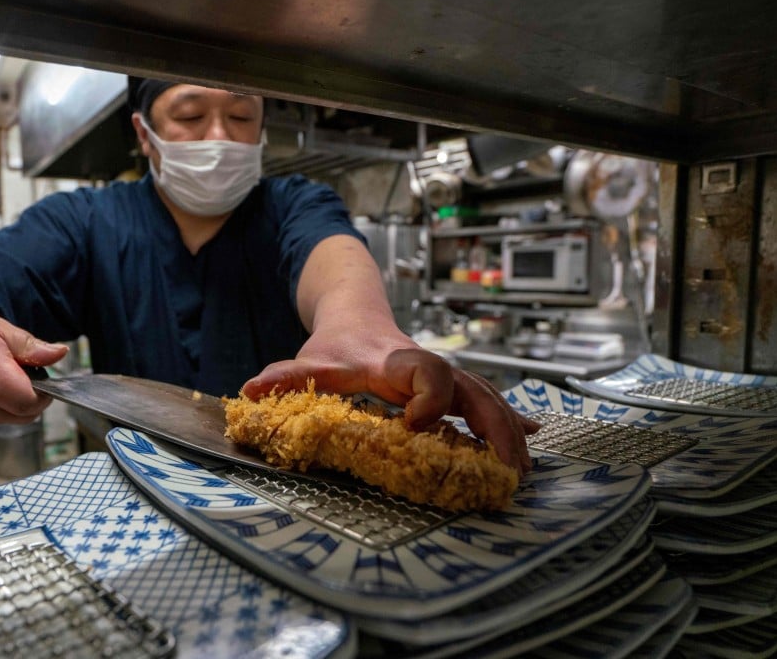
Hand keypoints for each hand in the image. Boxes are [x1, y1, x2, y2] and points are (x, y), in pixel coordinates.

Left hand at [242, 331, 537, 475]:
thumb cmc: (335, 341)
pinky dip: (507, 417)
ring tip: (522, 466)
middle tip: (506, 464)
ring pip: (483, 395)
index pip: (423, 369)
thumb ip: (283, 376)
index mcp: (392, 361)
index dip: (427, 395)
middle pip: (469, 387)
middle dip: (491, 424)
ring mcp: (440, 375)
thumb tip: (247, 391)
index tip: (415, 426)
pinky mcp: (447, 385)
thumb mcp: (309, 360)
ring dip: (506, 429)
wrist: (354, 309)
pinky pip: (483, 399)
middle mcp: (423, 367)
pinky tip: (530, 436)